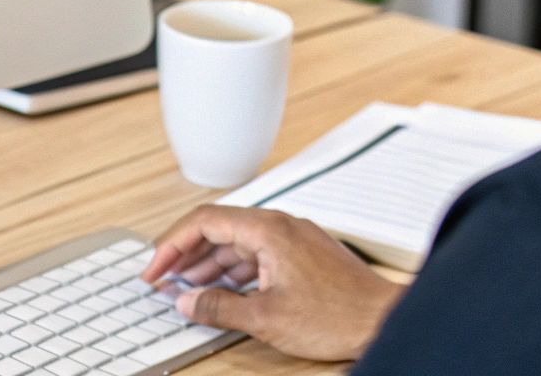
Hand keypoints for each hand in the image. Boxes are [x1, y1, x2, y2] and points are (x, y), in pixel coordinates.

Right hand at [139, 204, 404, 361]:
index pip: (204, 221)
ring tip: (188, 288)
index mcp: (268, 229)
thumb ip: (220, 307)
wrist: (385, 319)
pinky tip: (225, 290)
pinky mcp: (303, 253)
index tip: (155, 268)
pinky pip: (257, 252)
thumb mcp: (266, 318)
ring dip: (209, 263)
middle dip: (185, 253)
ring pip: (237, 241)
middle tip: (163, 278)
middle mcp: (280, 225)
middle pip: (218, 228)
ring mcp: (293, 237)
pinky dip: (234, 268)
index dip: (172, 244)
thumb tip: (187, 301)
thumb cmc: (338, 315)